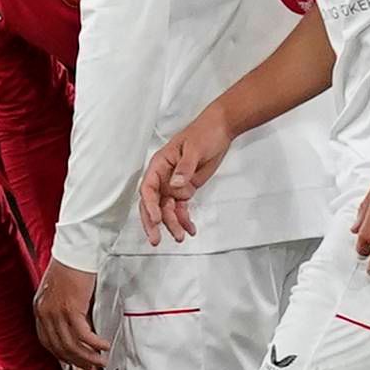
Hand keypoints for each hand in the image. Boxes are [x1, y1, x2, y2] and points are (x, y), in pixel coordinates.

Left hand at [32, 259, 107, 367]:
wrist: (76, 250)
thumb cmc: (71, 266)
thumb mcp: (60, 291)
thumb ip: (63, 309)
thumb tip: (76, 325)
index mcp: (39, 308)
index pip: (46, 341)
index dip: (61, 354)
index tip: (74, 360)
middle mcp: (44, 312)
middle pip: (59, 347)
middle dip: (76, 360)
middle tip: (91, 366)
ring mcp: (56, 312)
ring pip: (71, 345)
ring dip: (88, 356)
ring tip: (102, 360)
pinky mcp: (71, 308)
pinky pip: (83, 335)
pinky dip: (95, 344)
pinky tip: (105, 345)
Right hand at [139, 109, 232, 245]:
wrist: (221, 130)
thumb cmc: (204, 133)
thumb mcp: (194, 149)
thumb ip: (184, 168)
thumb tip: (175, 185)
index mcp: (159, 165)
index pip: (148, 189)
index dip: (150, 206)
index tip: (156, 219)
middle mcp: (163, 177)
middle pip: (153, 204)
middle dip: (154, 222)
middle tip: (156, 239)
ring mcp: (174, 185)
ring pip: (168, 209)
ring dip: (172, 224)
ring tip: (181, 237)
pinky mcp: (186, 189)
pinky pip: (182, 208)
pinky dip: (185, 220)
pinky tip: (191, 230)